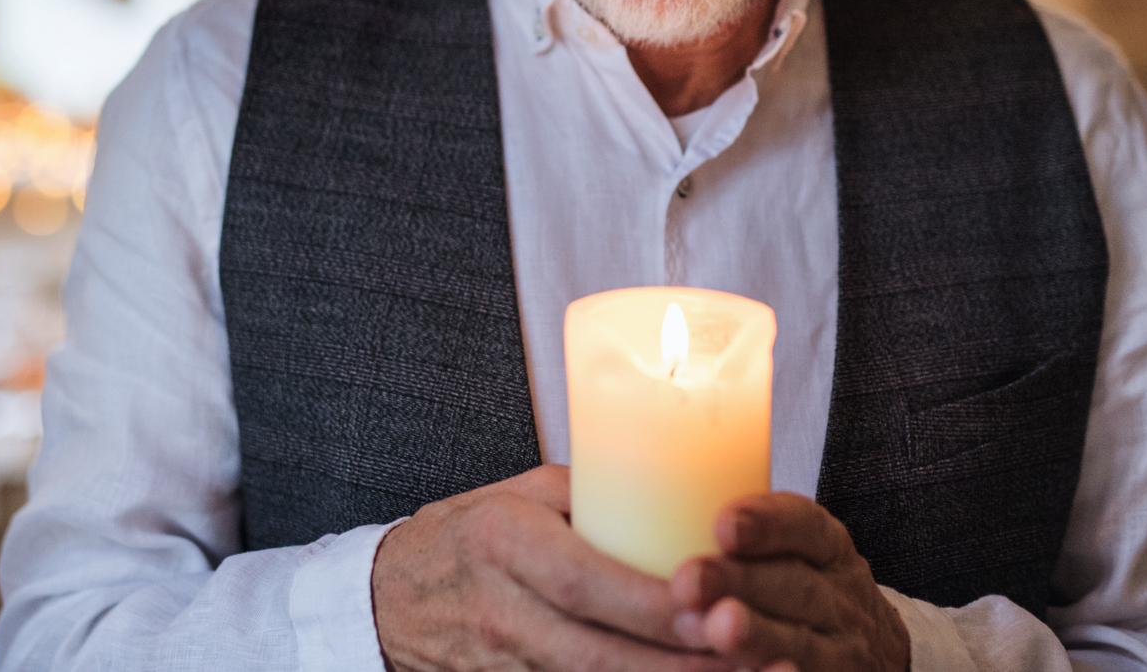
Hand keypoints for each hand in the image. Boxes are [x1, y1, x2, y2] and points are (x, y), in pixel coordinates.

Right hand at [372, 464, 727, 670]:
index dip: (651, 604)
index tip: (716, 606)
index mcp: (503, 541)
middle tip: (755, 658)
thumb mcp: (517, 494)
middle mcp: (503, 609)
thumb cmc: (465, 536)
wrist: (390, 599)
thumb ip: (591, 496)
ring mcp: (505, 662)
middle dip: (680, 663)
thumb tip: (674, 492)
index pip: (583, 581)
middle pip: (599, 653)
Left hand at [669, 493, 909, 671]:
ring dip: (757, 637)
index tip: (723, 524)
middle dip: (741, 582)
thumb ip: (739, 529)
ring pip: (802, 645)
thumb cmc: (803, 584)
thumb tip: (640, 482)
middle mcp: (841, 598)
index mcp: (827, 549)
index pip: (805, 526)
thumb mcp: (794, 549)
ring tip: (714, 628)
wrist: (873, 650)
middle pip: (796, 587)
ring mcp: (844, 650)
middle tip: (689, 579)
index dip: (767, 524)